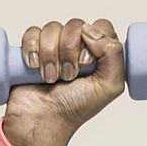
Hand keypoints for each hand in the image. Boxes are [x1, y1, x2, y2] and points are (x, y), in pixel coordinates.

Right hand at [1, 19, 124, 145]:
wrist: (42, 121)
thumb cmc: (77, 107)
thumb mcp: (110, 85)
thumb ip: (114, 54)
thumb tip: (91, 30)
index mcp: (101, 53)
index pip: (102, 26)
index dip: (94, 40)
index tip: (87, 64)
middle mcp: (79, 47)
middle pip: (76, 25)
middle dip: (69, 51)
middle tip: (68, 76)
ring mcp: (55, 47)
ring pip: (53, 28)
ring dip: (51, 54)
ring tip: (50, 78)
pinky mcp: (32, 50)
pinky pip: (32, 32)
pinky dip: (32, 48)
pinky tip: (34, 67)